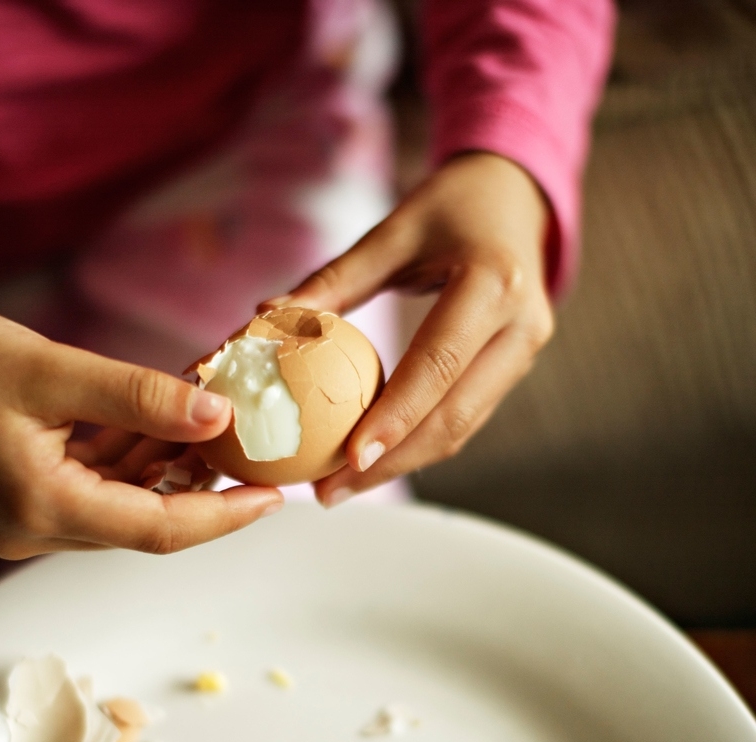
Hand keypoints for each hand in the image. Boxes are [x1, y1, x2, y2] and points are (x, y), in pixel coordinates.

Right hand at [0, 304, 282, 558]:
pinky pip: (97, 491)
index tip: (273, 499)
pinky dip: (132, 462)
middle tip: (248, 446)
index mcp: (41, 505)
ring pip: (124, 506)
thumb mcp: (51, 367)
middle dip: (201, 486)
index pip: (159, 529)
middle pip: (146, 522)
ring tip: (208, 423)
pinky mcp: (24, 503)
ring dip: (167, 469)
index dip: (224, 516)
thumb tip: (218, 416)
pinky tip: (158, 426)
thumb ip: (139, 397)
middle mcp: (33, 529)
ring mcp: (26, 521)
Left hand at [260, 152, 553, 505]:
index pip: (438, 365)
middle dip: (393, 463)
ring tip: (344, 486)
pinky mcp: (515, 367)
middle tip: (332, 491)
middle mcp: (521, 326)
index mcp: (493, 283)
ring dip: (404, 463)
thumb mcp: (392, 231)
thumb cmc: (449, 207)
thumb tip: (265, 317)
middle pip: (455, 416)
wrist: (516, 200)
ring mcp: (525, 352)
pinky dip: (420, 442)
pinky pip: (466, 415)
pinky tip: (377, 458)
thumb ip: (335, 279)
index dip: (395, 417)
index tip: (348, 459)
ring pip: (464, 427)